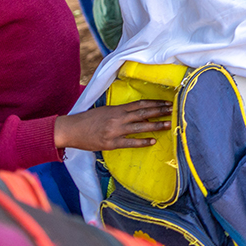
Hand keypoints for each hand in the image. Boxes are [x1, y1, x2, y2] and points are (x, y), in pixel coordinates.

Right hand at [53, 100, 171, 151]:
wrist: (70, 130)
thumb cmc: (88, 120)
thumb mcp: (106, 111)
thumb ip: (122, 112)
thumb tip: (140, 114)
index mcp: (117, 109)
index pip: (140, 104)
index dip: (155, 103)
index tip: (167, 102)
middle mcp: (118, 118)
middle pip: (143, 113)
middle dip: (160, 111)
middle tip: (174, 110)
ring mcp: (115, 131)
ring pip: (140, 127)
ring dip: (156, 125)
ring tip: (170, 124)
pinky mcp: (110, 143)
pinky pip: (130, 143)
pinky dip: (142, 142)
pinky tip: (153, 141)